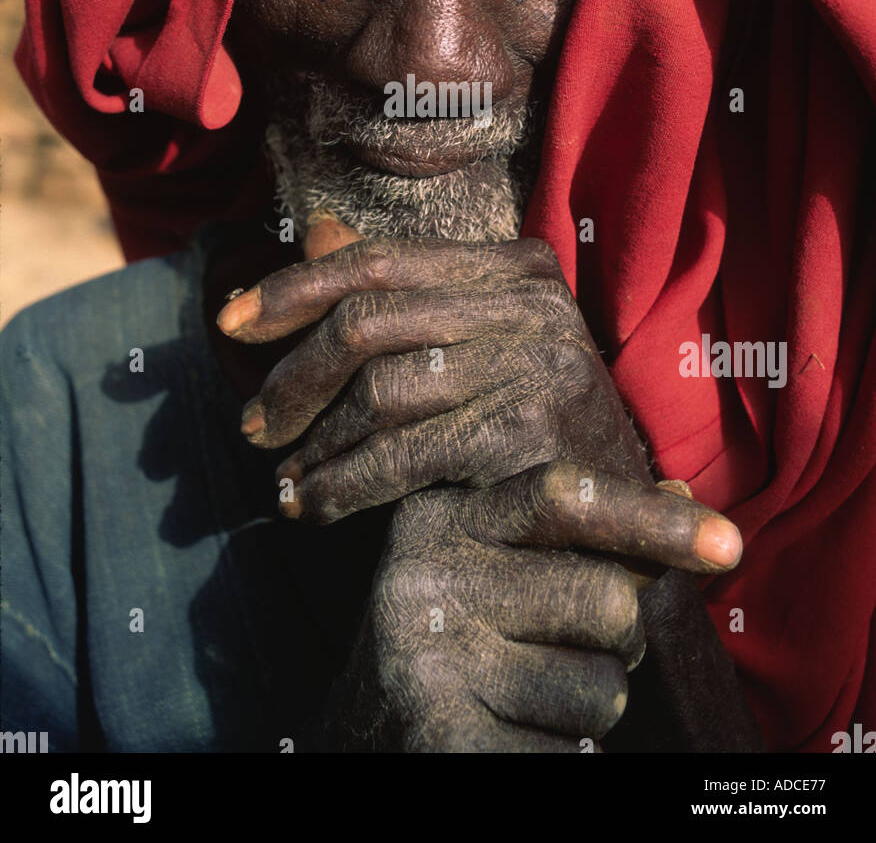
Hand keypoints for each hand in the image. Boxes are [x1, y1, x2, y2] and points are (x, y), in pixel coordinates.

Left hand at [217, 234, 739, 575]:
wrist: (623, 517)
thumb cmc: (533, 423)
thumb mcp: (479, 342)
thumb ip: (405, 294)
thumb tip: (316, 232)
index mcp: (517, 266)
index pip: (380, 261)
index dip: (293, 289)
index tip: (228, 323)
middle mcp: (534, 302)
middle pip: (368, 322)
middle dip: (293, 377)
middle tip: (254, 426)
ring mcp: (538, 362)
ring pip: (379, 391)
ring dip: (316, 443)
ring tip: (285, 476)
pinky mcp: (529, 431)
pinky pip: (403, 455)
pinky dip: (343, 485)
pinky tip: (313, 506)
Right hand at [318, 460, 738, 752]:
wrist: (363, 734)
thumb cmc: (462, 638)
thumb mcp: (507, 565)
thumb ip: (588, 536)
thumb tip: (685, 501)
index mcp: (446, 516)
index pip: (564, 497)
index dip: (652, 519)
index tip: (731, 545)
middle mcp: (426, 576)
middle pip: (607, 600)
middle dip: (618, 641)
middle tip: (566, 651)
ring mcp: (428, 660)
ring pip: (602, 689)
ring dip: (589, 707)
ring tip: (525, 700)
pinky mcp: (441, 738)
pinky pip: (571, 755)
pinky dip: (564, 759)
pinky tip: (512, 741)